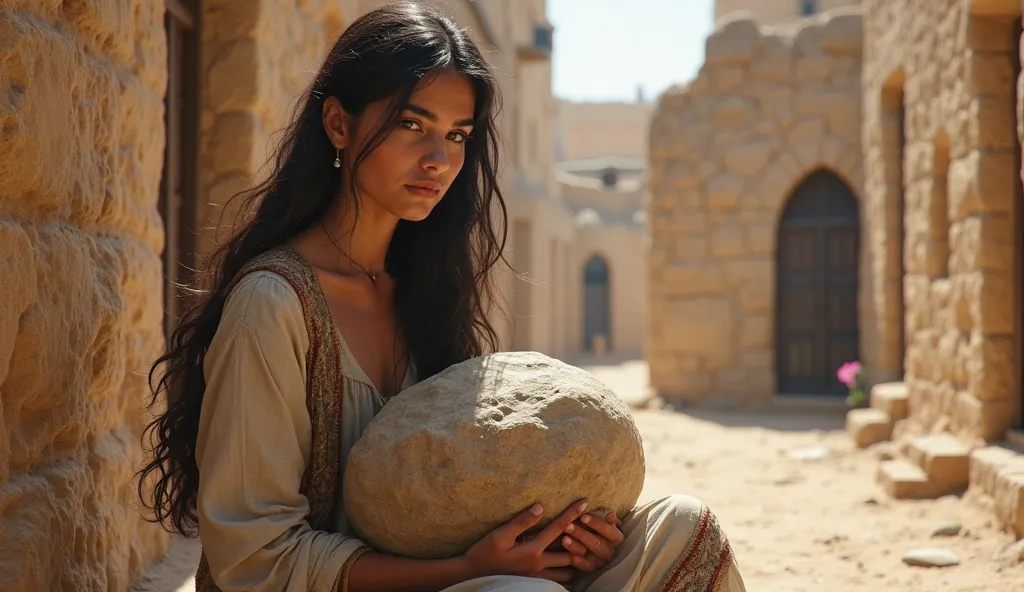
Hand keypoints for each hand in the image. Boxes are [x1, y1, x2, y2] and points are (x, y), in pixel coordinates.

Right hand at [460, 500, 589, 583]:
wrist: (473, 575)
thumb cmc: (484, 553)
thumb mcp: (499, 535)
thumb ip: (521, 522)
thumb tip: (540, 507)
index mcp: (533, 550)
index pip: (559, 528)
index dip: (572, 513)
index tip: (585, 502)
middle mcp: (539, 566)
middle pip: (572, 555)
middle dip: (582, 544)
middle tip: (588, 531)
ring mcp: (538, 577)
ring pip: (568, 573)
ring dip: (575, 562)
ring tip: (579, 548)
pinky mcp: (534, 583)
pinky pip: (557, 582)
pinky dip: (565, 574)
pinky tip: (566, 565)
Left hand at [560, 510, 624, 572]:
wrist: (593, 545)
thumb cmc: (599, 528)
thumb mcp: (604, 522)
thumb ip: (606, 518)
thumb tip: (611, 515)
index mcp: (616, 538)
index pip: (609, 531)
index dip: (597, 524)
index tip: (583, 517)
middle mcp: (609, 551)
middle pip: (597, 543)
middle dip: (581, 534)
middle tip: (568, 526)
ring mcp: (600, 562)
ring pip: (589, 555)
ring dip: (576, 547)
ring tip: (564, 539)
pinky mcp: (591, 569)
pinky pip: (584, 567)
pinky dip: (577, 561)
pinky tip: (568, 555)